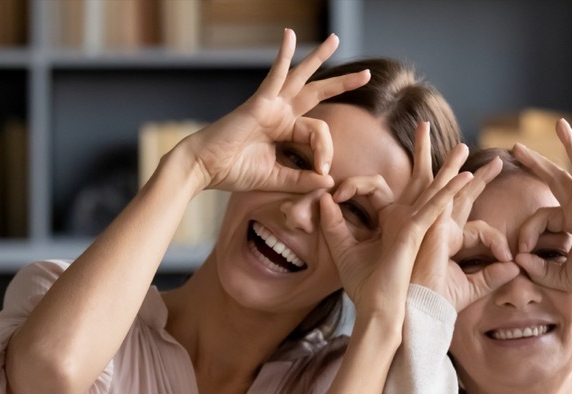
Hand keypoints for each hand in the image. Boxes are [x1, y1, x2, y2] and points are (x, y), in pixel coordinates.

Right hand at [179, 30, 369, 194]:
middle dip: (342, 84)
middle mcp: (280, 113)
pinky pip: (274, 75)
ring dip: (319, 59)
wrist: (204, 168)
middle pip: (316, 93)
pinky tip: (289, 35)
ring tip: (336, 39)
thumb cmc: (234, 171)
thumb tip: (330, 180)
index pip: (318, 133)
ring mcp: (270, 105)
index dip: (326, 151)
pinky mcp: (259, 102)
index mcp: (284, 130)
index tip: (323, 172)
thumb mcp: (276, 179)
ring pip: (301, 78)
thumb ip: (302, 179)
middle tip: (366, 74)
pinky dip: (282, 55)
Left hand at [319, 124, 474, 326]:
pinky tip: (465, 178)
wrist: (376, 311)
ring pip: (433, 190)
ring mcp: (415, 227)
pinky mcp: (418, 233)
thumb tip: (323, 198)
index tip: (332, 197)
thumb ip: (332, 223)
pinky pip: (436, 208)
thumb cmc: (362, 287)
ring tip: (461, 148)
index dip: (350, 187)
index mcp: (387, 223)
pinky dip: (448, 192)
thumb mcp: (341, 249)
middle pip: (417, 181)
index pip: (372, 189)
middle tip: (423, 125)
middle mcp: (404, 222)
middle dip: (423, 153)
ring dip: (446, 168)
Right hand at [411, 156, 520, 311]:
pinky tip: (466, 176)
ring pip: (441, 190)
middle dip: (471, 175)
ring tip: (462, 147)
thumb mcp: (471, 288)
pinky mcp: (421, 231)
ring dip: (451, 167)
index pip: (477, 226)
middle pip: (455, 195)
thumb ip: (492, 276)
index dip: (497, 239)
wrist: (415, 316)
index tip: (509, 257)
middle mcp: (435, 229)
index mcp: (446, 241)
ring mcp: (426, 228)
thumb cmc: (436, 305)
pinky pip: (438, 205)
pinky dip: (451, 190)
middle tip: (493, 161)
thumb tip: (515, 268)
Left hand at [512, 122, 571, 297]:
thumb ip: (537, 268)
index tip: (520, 252)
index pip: (540, 216)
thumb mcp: (559, 275)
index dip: (526, 232)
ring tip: (559, 123)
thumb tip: (517, 259)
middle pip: (556, 178)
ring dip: (569, 144)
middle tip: (516, 147)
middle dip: (536, 162)